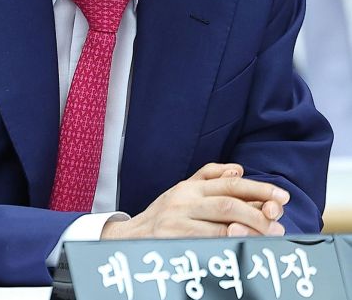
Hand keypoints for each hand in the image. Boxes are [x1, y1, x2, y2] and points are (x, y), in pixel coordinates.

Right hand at [101, 162, 288, 239]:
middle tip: (278, 224)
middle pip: (229, 203)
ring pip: (222, 224)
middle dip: (259, 213)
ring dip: (250, 231)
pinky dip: (229, 243)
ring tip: (269, 237)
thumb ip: (210, 177)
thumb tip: (239, 170)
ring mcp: (179, 221)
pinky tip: (244, 245)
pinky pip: (209, 242)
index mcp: (190, 187)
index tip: (282, 197)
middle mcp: (184, 200)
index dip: (259, 188)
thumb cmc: (164, 214)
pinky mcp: (175, 240)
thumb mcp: (183, 190)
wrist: (132, 238)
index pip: (230, 183)